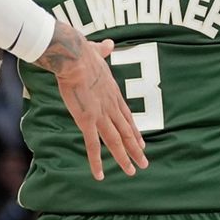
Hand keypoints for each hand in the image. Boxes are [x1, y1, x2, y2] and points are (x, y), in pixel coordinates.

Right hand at [37, 21, 147, 179]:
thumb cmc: (82, 51)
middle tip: (144, 163)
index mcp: (112, 91)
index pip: (127, 116)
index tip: (142, 142)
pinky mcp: (87, 120)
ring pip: (116, 141)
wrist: (74, 56)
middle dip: (136, 149)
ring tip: (133, 171)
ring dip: (124, 158)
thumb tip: (108, 44)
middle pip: (126, 131)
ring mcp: (101, 114)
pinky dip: (97, 161)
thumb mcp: (96, 50)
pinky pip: (93, 145)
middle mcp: (111, 106)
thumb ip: (102, 50)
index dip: (135, 130)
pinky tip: (100, 175)